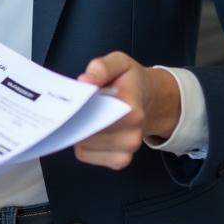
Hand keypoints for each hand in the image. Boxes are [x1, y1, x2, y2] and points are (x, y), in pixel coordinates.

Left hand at [73, 52, 179, 169]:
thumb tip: (85, 80)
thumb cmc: (131, 81)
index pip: (95, 114)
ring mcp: (127, 150)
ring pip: (83, 145)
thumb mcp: (119, 63)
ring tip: (84, 115)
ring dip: (77, 131)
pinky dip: (82, 144)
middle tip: (75, 105)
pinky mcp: (119, 161)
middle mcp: (132, 133)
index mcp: (131, 108)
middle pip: (87, 132)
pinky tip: (88, 130)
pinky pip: (85, 155)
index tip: (71, 98)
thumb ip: (102, 67)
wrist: (152, 101)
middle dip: (75, 118)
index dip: (77, 106)